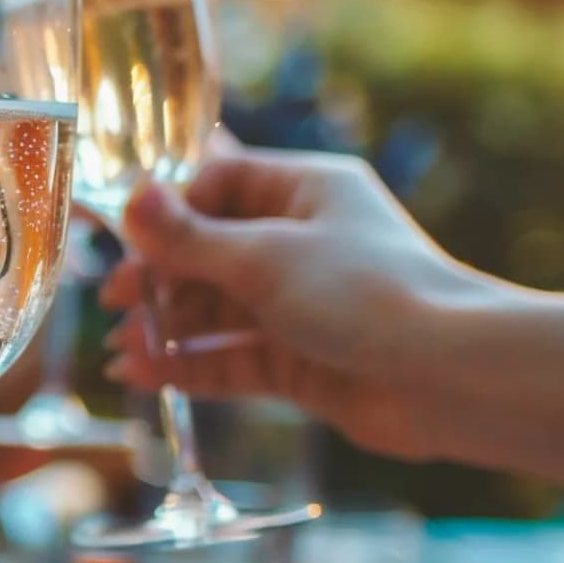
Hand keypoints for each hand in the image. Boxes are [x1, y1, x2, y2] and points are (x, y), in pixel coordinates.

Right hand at [99, 148, 499, 460]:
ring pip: (219, 310)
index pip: (218, 184)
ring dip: (169, 326)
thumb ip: (189, 238)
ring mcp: (303, 305)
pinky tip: (146, 373)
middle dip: (160, 278)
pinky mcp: (303, 362)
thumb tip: (131, 198)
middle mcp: (304, 243)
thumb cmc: (367, 294)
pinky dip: (190, 365)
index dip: (168, 211)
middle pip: (211, 252)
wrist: (449, 377)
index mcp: (305, 191)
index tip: (121, 237)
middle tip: (114, 300)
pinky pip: (232, 357)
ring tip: (122, 348)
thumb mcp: (263, 257)